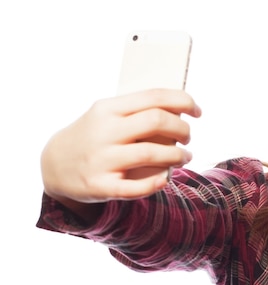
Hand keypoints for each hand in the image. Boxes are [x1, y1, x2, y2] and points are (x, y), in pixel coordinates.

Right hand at [41, 88, 201, 204]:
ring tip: (184, 158)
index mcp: (108, 108)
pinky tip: (166, 177)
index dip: (183, 102)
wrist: (54, 166)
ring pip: (153, 154)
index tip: (197, 111)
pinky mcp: (101, 186)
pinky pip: (138, 187)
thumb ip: (138, 113)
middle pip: (157, 122)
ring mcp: (102, 159)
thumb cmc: (94, 137)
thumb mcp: (107, 116)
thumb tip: (180, 111)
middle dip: (183, 129)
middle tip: (188, 137)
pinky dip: (158, 182)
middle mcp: (105, 131)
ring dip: (177, 156)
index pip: (154, 97)